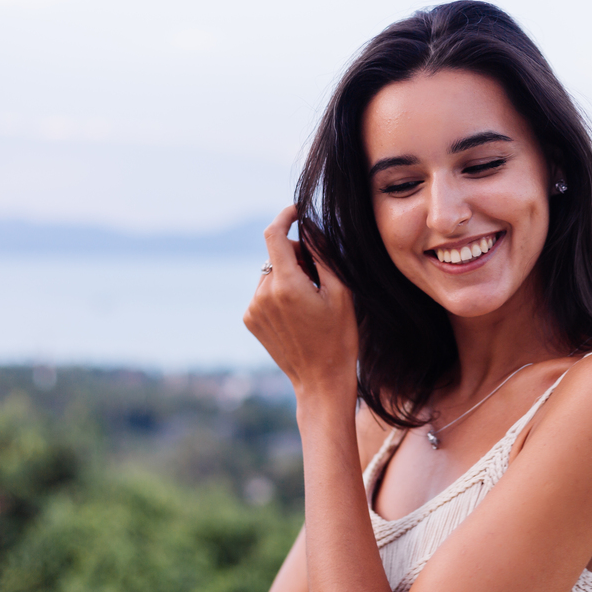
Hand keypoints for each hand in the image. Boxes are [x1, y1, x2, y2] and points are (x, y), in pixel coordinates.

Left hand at [243, 205, 358, 401]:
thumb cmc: (339, 337)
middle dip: (297, 256)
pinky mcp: (250, 320)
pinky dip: (279, 293)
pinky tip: (297, 314)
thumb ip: (323, 255)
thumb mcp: (341, 293)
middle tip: (321, 276)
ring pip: (270, 274)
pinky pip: (264, 293)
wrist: (321, 381)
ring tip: (310, 301)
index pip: (274, 235)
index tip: (297, 211)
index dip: (285, 217)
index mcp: (286, 285)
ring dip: (288, 276)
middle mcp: (263, 295)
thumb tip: (309, 227)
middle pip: (276, 256)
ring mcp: (253, 309)